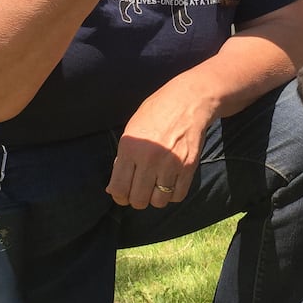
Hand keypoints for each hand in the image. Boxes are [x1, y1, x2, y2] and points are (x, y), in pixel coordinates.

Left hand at [107, 77, 213, 209]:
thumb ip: (123, 159)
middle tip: (139, 192)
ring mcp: (170, 164)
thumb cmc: (156, 113)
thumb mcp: (131, 130)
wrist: (188, 101)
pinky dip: (172, 195)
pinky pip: (178, 195)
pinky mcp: (188, 167)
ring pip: (159, 202)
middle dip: (137, 200)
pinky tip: (170, 184)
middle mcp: (149, 159)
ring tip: (155, 187)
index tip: (123, 195)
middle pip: (139, 200)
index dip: (119, 197)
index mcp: (130, 148)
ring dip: (155, 199)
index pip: (119, 188)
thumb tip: (113, 189)